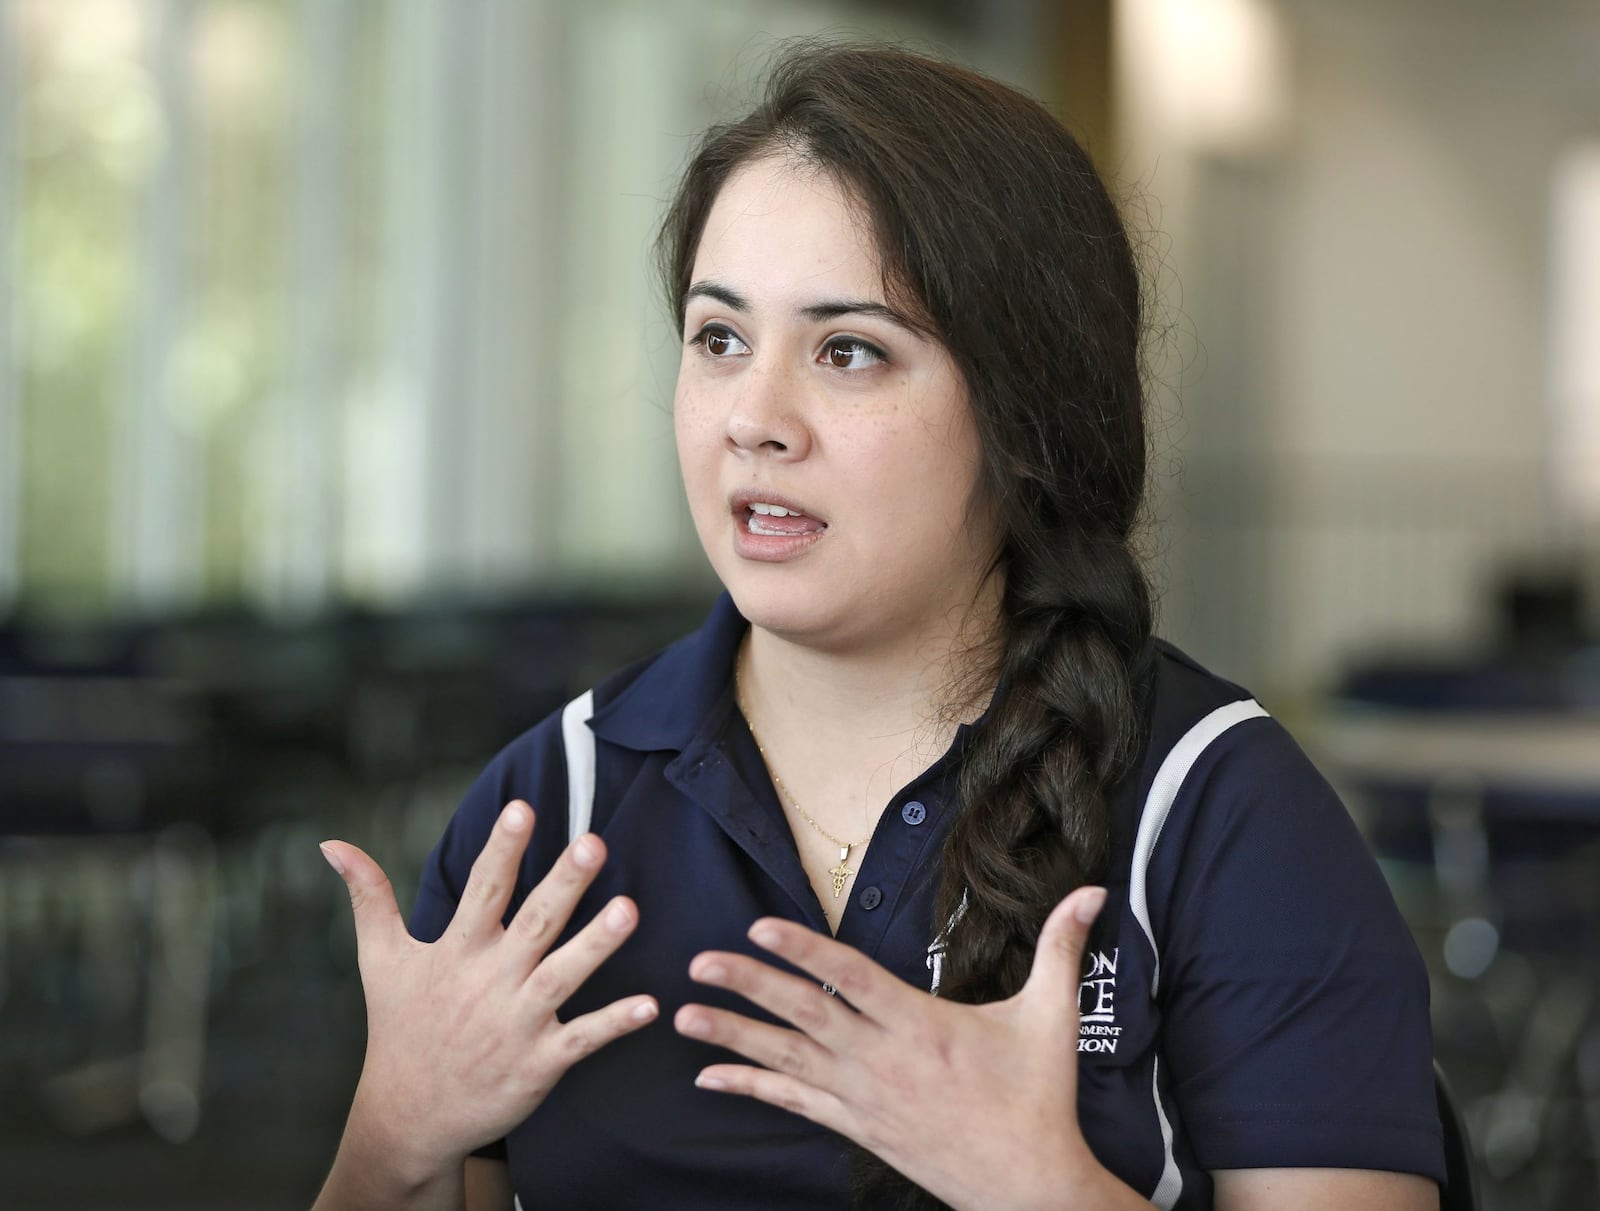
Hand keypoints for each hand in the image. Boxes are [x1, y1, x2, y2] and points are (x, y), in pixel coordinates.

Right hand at [321, 802, 657, 1179]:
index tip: (523, 807)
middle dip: (564, 882)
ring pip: (564, 976)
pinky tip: (651, 1005)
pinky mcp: (539, 1063)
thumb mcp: (380, 960)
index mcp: (457, 951)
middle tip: (595, 842)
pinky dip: (614, 1024)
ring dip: (597, 945)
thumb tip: (332, 844)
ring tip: (631, 909)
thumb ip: (368, 897)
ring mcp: (516, 1023)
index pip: (484, 889)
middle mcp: (490, 981)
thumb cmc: (400, 1028)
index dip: (502, 848)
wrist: (408, 1118)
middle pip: (534, 923)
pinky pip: (582, 1039)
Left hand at [674, 886, 1136, 1210]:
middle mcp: (883, 1060)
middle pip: (804, 1015)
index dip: (802, 949)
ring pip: (788, 1062)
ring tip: (683, 1017)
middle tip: (698, 960)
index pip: (851, 977)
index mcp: (922, 1025)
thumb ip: (1061, 949)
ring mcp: (865, 1098)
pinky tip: (710, 1079)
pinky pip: (795, 1105)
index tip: (759, 924)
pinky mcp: (858, 1128)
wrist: (1027, 1186)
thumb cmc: (1038, 1098)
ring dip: (733, 1038)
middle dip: (748, 986)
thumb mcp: (1051, 1018)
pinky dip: (752, 1089)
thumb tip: (1093, 892)